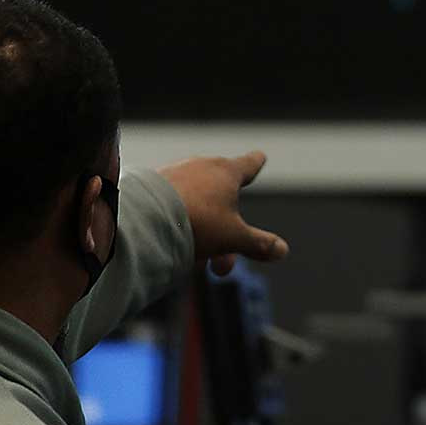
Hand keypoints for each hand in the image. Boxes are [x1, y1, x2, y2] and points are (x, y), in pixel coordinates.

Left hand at [159, 151, 290, 273]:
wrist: (144, 217)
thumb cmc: (196, 221)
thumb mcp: (234, 238)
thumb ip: (259, 244)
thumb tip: (282, 250)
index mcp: (226, 172)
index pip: (248, 165)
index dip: (255, 164)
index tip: (259, 157)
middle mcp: (200, 167)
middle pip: (222, 196)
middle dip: (226, 231)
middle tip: (223, 267)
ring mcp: (174, 174)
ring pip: (196, 204)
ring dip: (202, 232)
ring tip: (194, 261)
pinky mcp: (151, 185)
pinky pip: (172, 204)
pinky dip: (178, 223)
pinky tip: (173, 245)